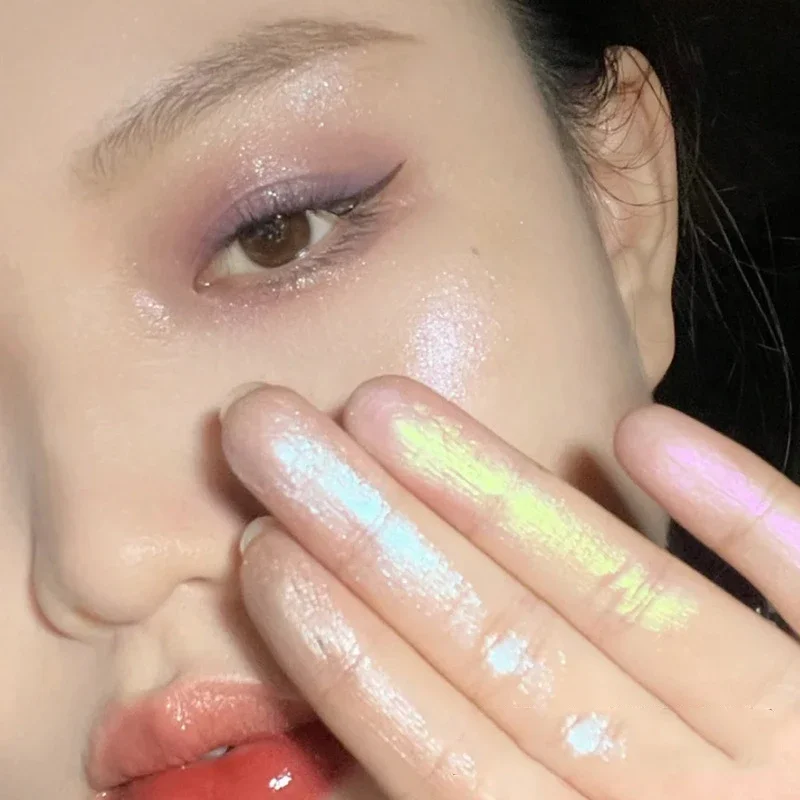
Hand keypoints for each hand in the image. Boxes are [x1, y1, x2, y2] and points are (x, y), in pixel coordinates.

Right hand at [220, 376, 799, 799]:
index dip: (350, 652)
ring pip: (623, 608)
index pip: (448, 752)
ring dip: (496, 500)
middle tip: (277, 433)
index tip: (265, 547)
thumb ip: (484, 786)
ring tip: (385, 409)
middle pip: (511, 656)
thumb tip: (378, 724)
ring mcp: (792, 754)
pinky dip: (744, 512)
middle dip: (378, 541)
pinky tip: (640, 431)